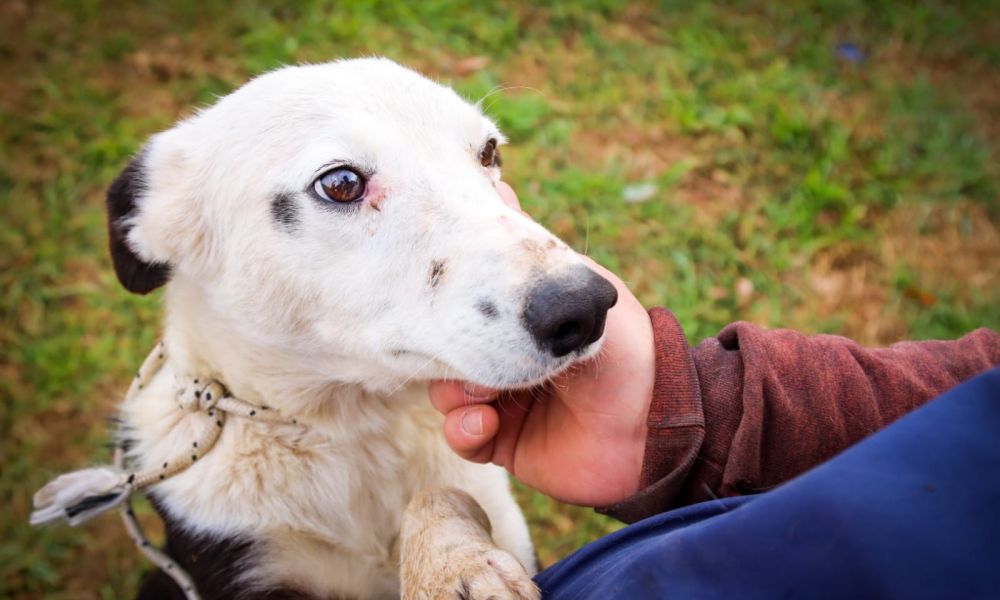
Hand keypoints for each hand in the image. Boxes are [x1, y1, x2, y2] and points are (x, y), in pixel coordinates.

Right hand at [429, 182, 654, 506]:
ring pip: (446, 391)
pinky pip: (460, 435)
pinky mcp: (500, 441)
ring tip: (485, 393)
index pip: (472, 301)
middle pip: (451, 345)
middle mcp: (511, 356)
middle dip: (453, 348)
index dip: (454, 297)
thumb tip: (502, 188)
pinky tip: (486, 420)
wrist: (655, 427)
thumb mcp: (586, 289)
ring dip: (457, 390)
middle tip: (468, 348)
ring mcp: (502, 400)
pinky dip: (464, 428)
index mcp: (527, 320)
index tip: (443, 286)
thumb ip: (540, 256)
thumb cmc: (631, 353)